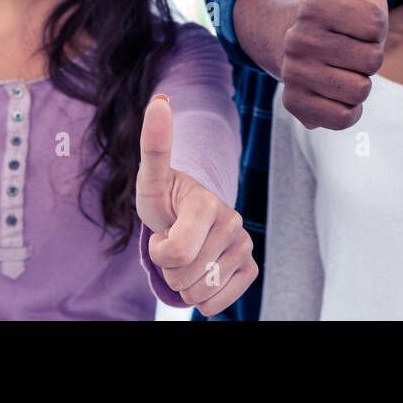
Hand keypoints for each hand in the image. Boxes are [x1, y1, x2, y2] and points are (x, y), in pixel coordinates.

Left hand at [137, 95, 256, 315]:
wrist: (187, 217)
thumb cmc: (166, 200)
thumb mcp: (152, 180)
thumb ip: (155, 145)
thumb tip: (160, 99)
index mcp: (207, 202)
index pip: (173, 253)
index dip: (159, 250)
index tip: (162, 231)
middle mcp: (233, 221)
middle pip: (183, 276)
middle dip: (170, 267)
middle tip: (174, 243)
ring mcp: (244, 245)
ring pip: (200, 292)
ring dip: (185, 283)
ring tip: (187, 256)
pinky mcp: (250, 267)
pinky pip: (217, 303)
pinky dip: (204, 298)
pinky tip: (204, 271)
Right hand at [279, 0, 388, 130]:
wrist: (301, 47)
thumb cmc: (342, 11)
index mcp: (315, 8)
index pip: (375, 27)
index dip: (376, 28)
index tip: (359, 24)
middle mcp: (296, 42)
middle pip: (370, 62)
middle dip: (370, 57)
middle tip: (351, 48)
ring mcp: (293, 76)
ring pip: (360, 91)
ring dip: (361, 82)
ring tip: (344, 67)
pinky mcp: (296, 107)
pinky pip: (345, 117)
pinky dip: (349, 108)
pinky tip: (337, 90)